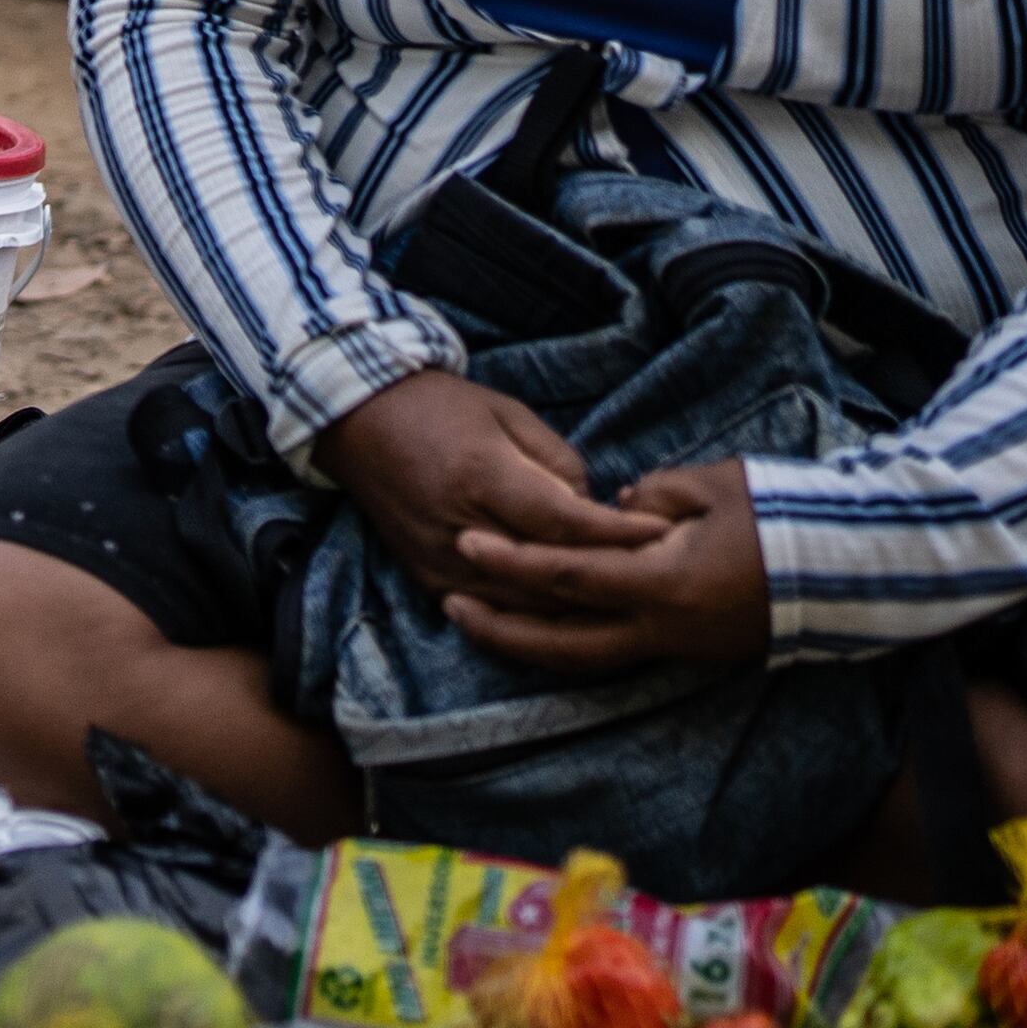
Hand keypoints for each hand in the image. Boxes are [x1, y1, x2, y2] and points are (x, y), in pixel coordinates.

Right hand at [319, 369, 653, 604]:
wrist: (361, 423)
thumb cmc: (442, 408)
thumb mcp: (509, 413)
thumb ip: (558, 463)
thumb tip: (593, 511)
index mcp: (481, 476)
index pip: (564, 522)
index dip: (618, 534)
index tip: (665, 535)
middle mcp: (459, 527)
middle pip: (549, 576)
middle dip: (609, 577)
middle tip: (663, 574)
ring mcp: (441, 561)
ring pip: (524, 608)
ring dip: (576, 607)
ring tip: (627, 599)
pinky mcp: (428, 579)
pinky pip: (493, 614)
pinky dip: (535, 618)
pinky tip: (571, 614)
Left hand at [439, 463, 771, 676]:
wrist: (856, 570)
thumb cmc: (786, 516)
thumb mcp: (713, 486)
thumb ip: (651, 495)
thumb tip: (611, 505)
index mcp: (663, 584)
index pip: (567, 577)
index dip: (512, 561)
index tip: (467, 543)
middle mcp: (664, 630)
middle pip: (562, 643)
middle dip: (501, 629)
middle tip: (450, 605)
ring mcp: (680, 649)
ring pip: (587, 660)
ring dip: (531, 645)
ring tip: (482, 623)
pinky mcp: (693, 652)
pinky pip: (618, 655)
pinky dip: (573, 645)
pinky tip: (543, 627)